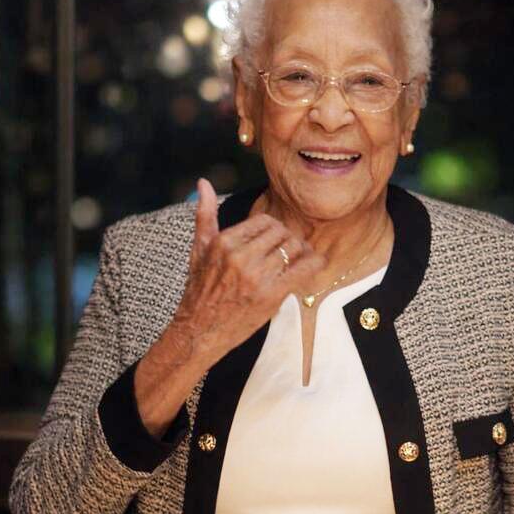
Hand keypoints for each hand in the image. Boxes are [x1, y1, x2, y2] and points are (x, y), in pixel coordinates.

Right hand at [176, 177, 323, 366]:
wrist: (200, 330)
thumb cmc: (200, 291)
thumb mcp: (198, 249)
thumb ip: (205, 215)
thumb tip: (203, 183)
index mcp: (224, 242)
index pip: (265, 222)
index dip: (275, 230)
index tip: (276, 240)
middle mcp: (240, 256)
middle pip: (281, 233)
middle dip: (288, 241)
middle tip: (290, 251)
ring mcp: (257, 276)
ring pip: (293, 249)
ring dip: (300, 252)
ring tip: (299, 259)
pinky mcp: (271, 295)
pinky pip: (303, 269)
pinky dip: (314, 263)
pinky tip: (314, 264)